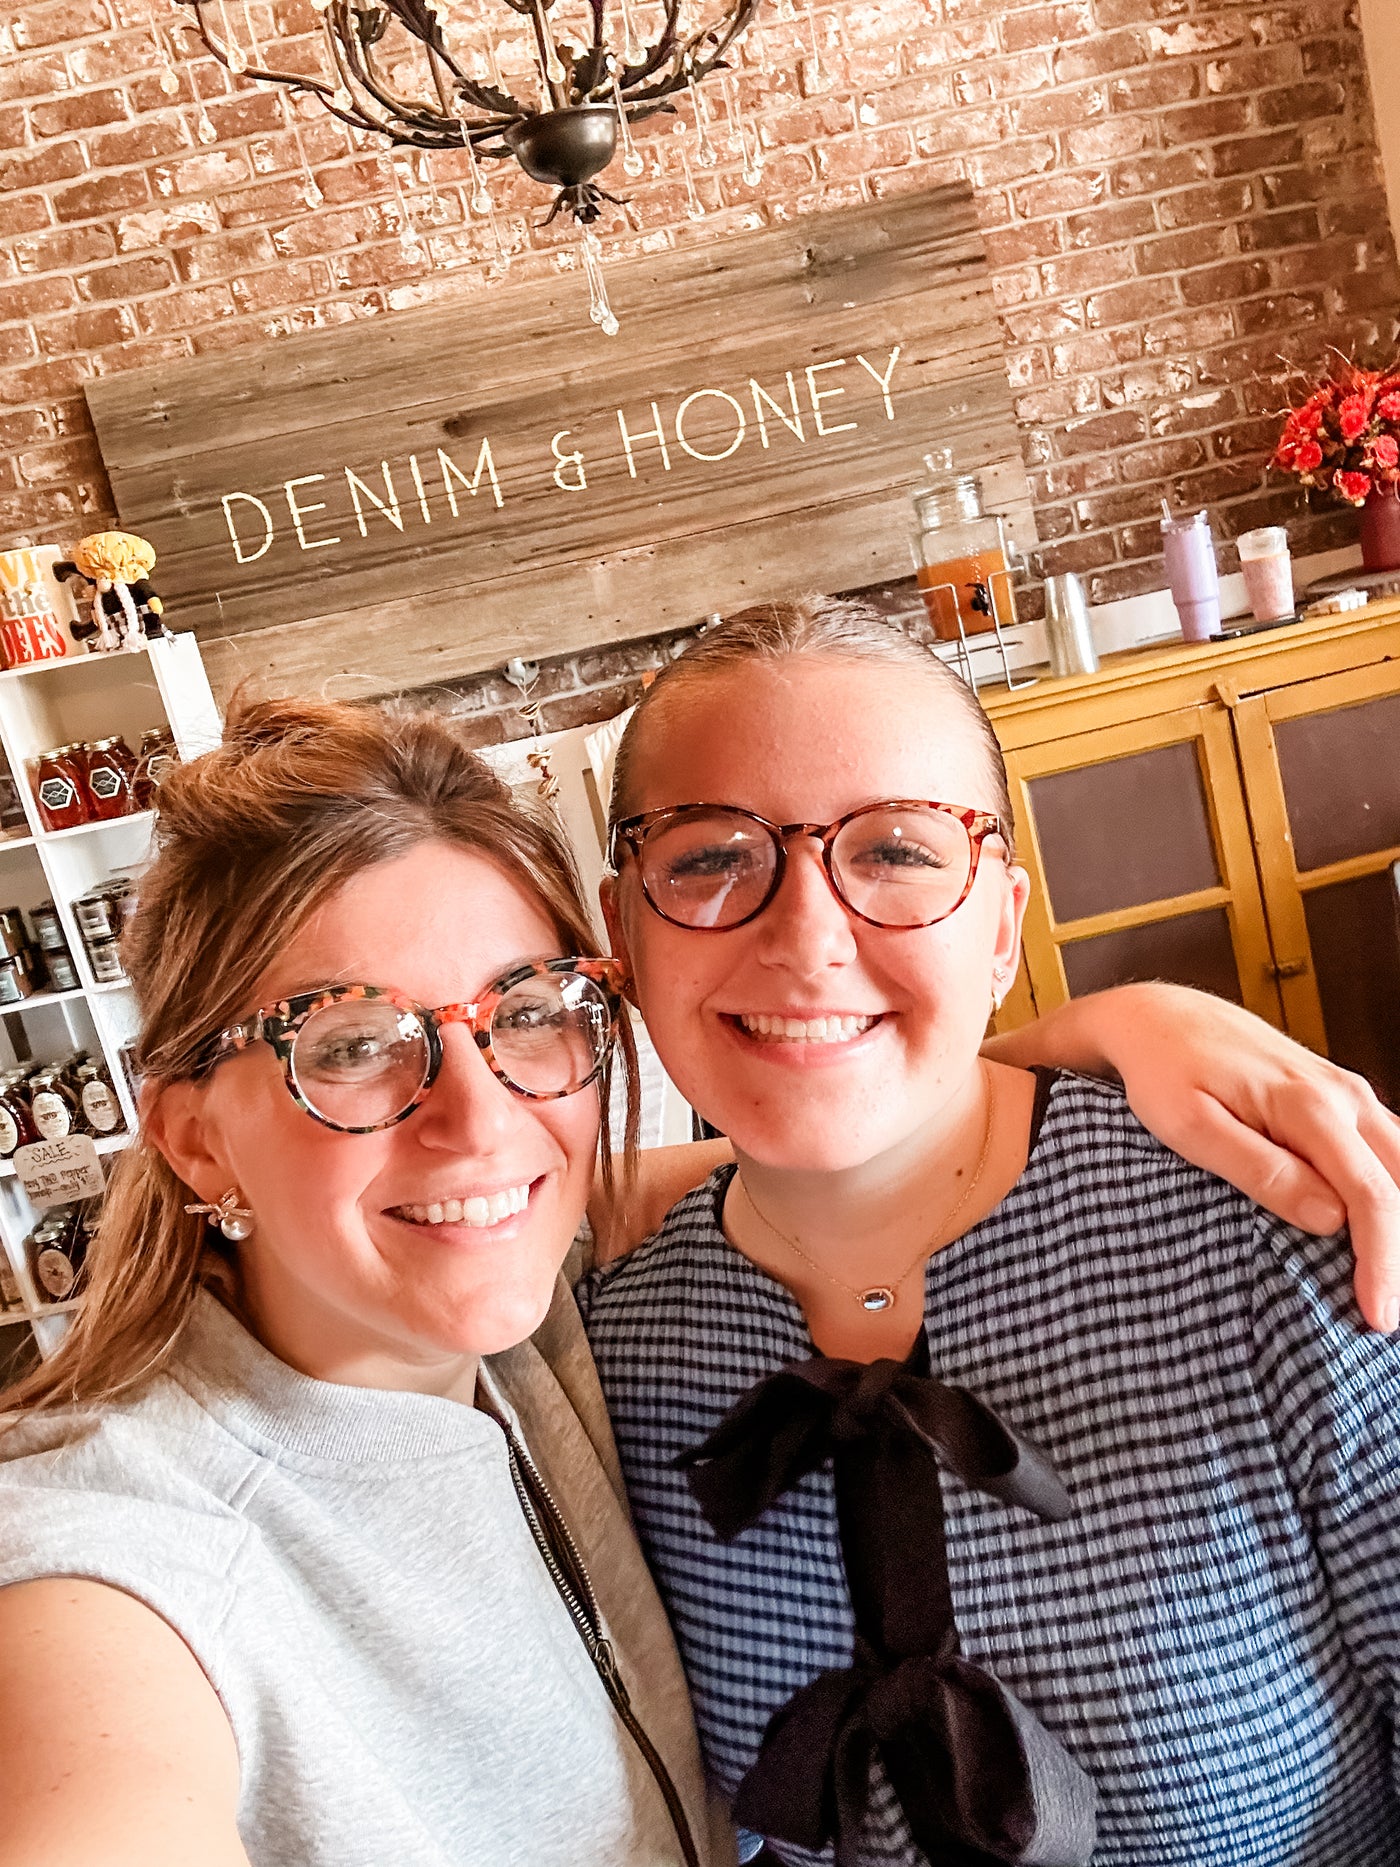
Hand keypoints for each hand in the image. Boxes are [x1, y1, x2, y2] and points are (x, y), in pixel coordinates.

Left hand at [988, 983, 1399, 1331]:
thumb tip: (1329, 1219)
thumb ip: (1260, 1170)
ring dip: (1399, 1226)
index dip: (1382, 1262)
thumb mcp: (1191, 1127)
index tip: (1377, 1316)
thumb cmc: (1163, 1073)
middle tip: (1383, 1316)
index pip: (1372, 1196)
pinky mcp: (1341, 1098)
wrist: (1159, 1018)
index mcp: (1310, 1105)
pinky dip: (1392, 1195)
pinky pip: (1388, 1151)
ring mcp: (1348, 1094)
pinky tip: (1380, 1235)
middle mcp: (1344, 1096)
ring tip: (1384, 1284)